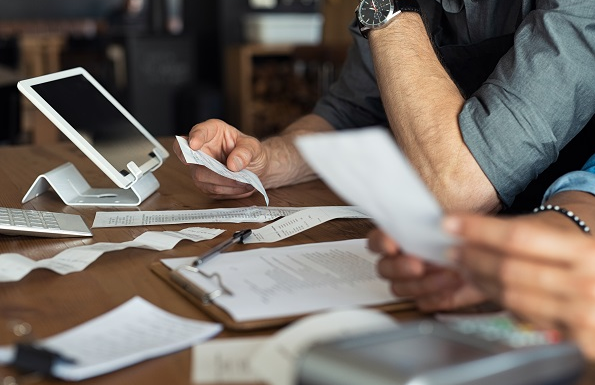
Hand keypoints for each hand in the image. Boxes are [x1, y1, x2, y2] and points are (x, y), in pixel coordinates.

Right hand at [173, 119, 268, 199]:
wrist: (255, 168)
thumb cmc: (251, 152)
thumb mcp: (254, 147)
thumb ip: (246, 152)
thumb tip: (233, 164)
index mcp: (212, 131)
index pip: (198, 132)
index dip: (194, 137)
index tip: (194, 145)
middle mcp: (201, 149)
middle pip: (194, 160)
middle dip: (214, 171)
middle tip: (236, 175)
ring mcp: (200, 167)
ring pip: (202, 179)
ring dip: (225, 183)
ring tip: (245, 183)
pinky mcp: (205, 184)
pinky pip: (212, 190)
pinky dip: (228, 191)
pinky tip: (241, 187)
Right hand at [368, 229, 486, 311]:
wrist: (488, 255)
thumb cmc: (466, 236)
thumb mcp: (455, 221)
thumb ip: (441, 221)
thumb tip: (438, 223)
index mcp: (400, 237)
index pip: (377, 240)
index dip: (381, 243)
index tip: (393, 245)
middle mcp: (401, 260)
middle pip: (384, 269)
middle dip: (400, 267)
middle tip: (419, 265)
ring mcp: (412, 281)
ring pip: (400, 289)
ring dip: (423, 283)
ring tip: (448, 274)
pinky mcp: (428, 298)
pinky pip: (422, 303)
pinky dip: (436, 297)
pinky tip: (451, 288)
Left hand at [444, 214, 594, 358]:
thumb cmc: (586, 255)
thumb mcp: (567, 236)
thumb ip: (527, 234)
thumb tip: (473, 231)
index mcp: (583, 251)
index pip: (518, 237)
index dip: (478, 230)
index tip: (450, 224)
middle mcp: (585, 283)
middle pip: (509, 269)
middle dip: (473, 258)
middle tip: (452, 250)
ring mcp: (582, 314)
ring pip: (511, 296)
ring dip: (480, 281)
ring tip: (465, 269)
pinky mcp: (576, 338)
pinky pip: (524, 317)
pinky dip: (501, 301)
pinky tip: (489, 289)